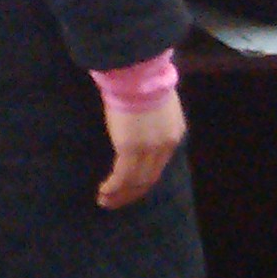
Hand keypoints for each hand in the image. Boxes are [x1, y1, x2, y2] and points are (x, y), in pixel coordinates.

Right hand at [96, 89, 186, 209]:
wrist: (138, 75)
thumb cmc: (143, 81)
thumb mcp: (156, 102)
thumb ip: (151, 117)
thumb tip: (139, 122)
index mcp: (173, 135)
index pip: (159, 164)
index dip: (145, 178)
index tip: (132, 186)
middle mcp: (164, 148)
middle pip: (150, 178)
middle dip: (132, 192)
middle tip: (116, 201)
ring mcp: (148, 151)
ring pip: (136, 182)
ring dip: (120, 194)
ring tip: (106, 201)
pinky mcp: (130, 150)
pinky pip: (122, 176)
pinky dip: (113, 187)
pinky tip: (104, 192)